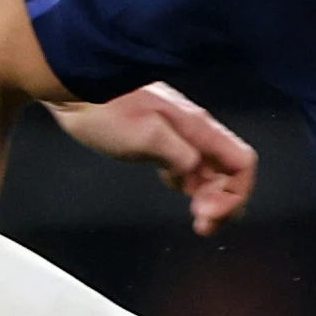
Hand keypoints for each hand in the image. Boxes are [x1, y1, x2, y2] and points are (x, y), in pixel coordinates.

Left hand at [52, 85, 256, 234]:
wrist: (75, 90)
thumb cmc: (104, 109)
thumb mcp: (144, 135)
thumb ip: (177, 154)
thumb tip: (196, 170)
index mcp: (197, 128)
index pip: (241, 162)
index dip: (235, 193)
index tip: (208, 213)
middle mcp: (195, 131)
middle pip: (230, 171)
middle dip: (225, 202)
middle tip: (202, 225)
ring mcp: (180, 136)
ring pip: (212, 172)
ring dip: (210, 198)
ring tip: (195, 220)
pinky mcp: (163, 142)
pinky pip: (190, 168)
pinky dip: (192, 187)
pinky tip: (174, 191)